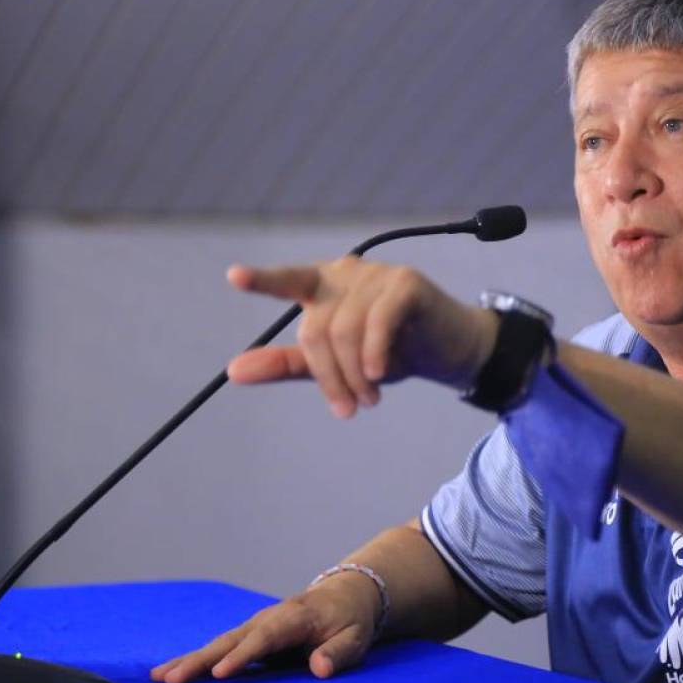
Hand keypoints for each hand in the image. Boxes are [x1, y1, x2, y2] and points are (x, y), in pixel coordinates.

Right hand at [150, 572, 380, 682]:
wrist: (345, 595)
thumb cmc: (350, 620)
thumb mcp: (355, 638)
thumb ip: (338, 653)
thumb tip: (319, 668)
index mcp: (294, 618)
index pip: (265, 638)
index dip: (242, 656)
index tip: (219, 674)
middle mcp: (268, 618)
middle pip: (231, 639)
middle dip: (201, 659)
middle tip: (171, 678)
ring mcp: (256, 625)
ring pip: (220, 642)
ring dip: (191, 659)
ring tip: (161, 676)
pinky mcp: (250, 636)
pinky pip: (221, 647)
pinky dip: (196, 659)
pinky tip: (172, 672)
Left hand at [226, 258, 498, 417]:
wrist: (449, 351)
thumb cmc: (390, 353)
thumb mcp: (336, 363)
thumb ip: (287, 364)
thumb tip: (233, 371)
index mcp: (323, 285)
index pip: (289, 281)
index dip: (263, 280)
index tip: (234, 277)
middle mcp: (347, 273)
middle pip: (317, 328)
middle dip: (330, 376)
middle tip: (348, 409)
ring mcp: (378, 275)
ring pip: (345, 330)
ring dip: (354, 375)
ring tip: (369, 399)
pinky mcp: (406, 283)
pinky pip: (377, 322)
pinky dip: (374, 353)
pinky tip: (377, 374)